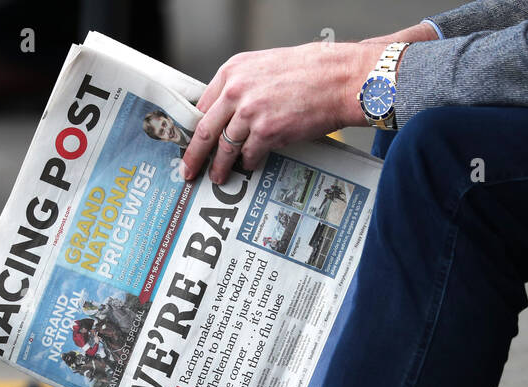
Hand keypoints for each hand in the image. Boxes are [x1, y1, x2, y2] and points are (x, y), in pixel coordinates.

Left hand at [183, 22, 437, 184]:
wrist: (339, 78)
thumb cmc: (310, 72)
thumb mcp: (266, 68)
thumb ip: (243, 87)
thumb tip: (229, 114)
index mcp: (233, 71)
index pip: (202, 105)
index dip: (194, 128)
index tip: (190, 142)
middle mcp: (236, 90)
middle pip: (204, 130)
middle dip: (194, 154)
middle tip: (188, 169)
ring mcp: (250, 112)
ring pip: (224, 147)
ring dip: (220, 166)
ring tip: (217, 177)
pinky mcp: (266, 132)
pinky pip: (249, 155)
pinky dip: (249, 163)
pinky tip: (252, 165)